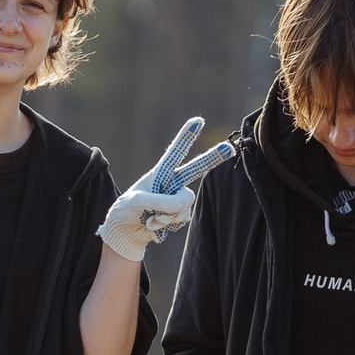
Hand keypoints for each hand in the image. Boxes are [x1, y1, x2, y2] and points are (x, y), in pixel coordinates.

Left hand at [100, 117, 233, 262]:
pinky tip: (153, 225)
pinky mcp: (179, 215)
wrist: (125, 233)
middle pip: (196, 169)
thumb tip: (181, 206)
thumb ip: (160, 201)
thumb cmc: (126, 211)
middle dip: (213, 158)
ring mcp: (177, 199)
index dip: (186, 136)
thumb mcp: (136, 202)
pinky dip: (167, 225)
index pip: (175, 152)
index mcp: (160, 173)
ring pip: (185, 204)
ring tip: (150, 217)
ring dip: (166, 215)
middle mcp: (172, 183)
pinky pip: (182, 218)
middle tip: (229, 148)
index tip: (198, 120)